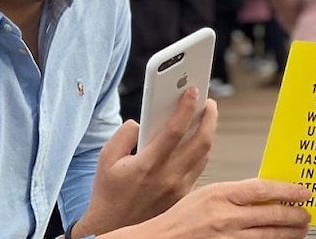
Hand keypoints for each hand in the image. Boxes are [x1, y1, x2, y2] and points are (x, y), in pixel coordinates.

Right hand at [75, 88, 216, 236]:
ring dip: (208, 133)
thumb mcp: (106, 158)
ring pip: (204, 155)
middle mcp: (168, 177)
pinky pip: (199, 169)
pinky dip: (201, 151)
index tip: (192, 90)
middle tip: (209, 102)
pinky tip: (197, 140)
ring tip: (206, 117)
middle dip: (209, 117)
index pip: (175, 130)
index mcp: (148, 165)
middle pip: (201, 142)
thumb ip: (123, 134)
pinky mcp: (183, 196)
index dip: (186, 107)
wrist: (114, 227)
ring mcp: (178, 189)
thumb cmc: (108, 192)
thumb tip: (141, 123)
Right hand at [110, 179, 311, 238]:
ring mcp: (230, 238)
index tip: (303, 191)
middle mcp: (227, 217)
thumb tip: (261, 193)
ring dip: (290, 232)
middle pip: (272, 213)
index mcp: (220, 194)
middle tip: (306, 213)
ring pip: (271, 235)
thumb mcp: (205, 194)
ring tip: (300, 229)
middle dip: (295, 214)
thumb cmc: (180, 219)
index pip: (263, 189)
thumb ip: (232, 193)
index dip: (287, 189)